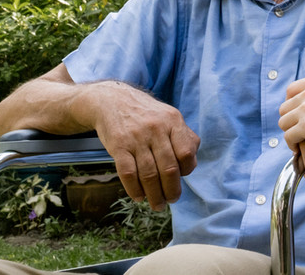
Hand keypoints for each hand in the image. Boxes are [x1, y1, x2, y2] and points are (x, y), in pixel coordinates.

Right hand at [77, 82, 199, 210]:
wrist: (112, 100)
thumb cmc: (146, 114)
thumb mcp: (169, 117)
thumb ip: (184, 137)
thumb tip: (192, 164)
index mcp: (173, 121)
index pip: (187, 153)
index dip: (186, 170)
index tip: (182, 179)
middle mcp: (156, 128)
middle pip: (168, 168)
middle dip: (171, 190)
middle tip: (171, 200)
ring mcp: (136, 137)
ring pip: (149, 174)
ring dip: (154, 195)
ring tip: (157, 204)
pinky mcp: (118, 145)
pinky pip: (128, 173)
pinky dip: (134, 189)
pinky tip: (138, 197)